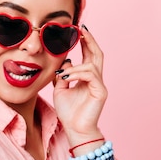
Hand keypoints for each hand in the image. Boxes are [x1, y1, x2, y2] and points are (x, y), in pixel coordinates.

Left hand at [53, 25, 107, 142]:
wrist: (75, 130)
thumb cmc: (68, 112)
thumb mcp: (60, 89)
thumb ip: (62, 75)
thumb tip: (65, 62)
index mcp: (87, 77)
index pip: (88, 55)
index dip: (85, 42)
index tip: (78, 30)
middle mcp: (96, 79)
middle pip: (97, 54)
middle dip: (90, 40)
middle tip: (81, 29)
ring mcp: (100, 85)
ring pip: (92, 65)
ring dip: (75, 66)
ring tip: (62, 73)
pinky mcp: (101, 92)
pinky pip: (90, 76)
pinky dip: (77, 74)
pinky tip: (66, 78)